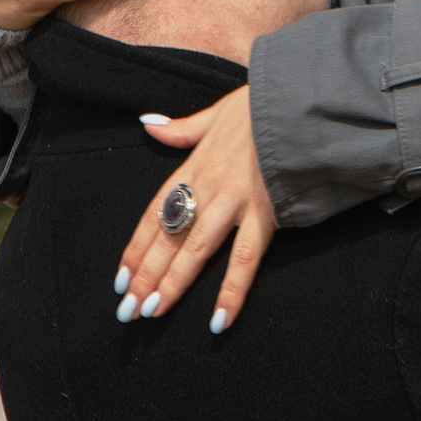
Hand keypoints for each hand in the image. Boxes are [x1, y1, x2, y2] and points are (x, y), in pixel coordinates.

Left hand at [114, 89, 277, 335]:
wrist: (299, 100)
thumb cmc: (262, 105)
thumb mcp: (217, 111)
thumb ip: (182, 128)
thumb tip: (150, 124)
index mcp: (195, 166)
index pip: (154, 214)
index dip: (136, 248)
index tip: (120, 277)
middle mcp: (208, 187)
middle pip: (168, 237)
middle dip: (146, 275)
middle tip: (127, 310)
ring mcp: (235, 202)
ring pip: (196, 250)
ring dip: (172, 283)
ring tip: (152, 313)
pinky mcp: (266, 212)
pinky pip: (245, 259)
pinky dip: (232, 291)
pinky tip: (219, 320)